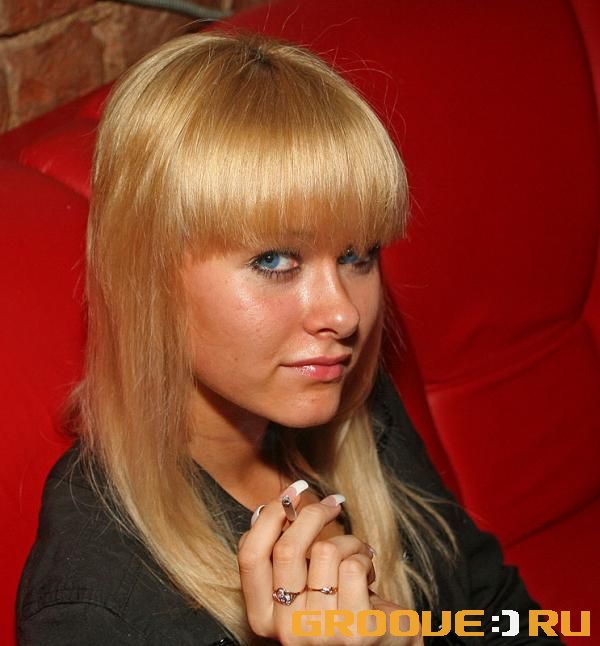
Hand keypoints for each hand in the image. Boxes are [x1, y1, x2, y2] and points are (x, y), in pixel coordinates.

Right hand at [237, 483, 417, 644]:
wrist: (383, 644)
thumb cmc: (340, 607)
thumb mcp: (302, 585)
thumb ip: (281, 557)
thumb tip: (263, 510)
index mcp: (263, 616)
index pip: (251, 555)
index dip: (270, 515)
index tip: (293, 491)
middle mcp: (286, 629)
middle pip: (287, 548)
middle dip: (312, 513)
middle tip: (332, 504)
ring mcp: (321, 633)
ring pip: (325, 552)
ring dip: (348, 541)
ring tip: (358, 553)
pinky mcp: (355, 630)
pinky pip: (353, 566)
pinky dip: (365, 557)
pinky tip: (369, 572)